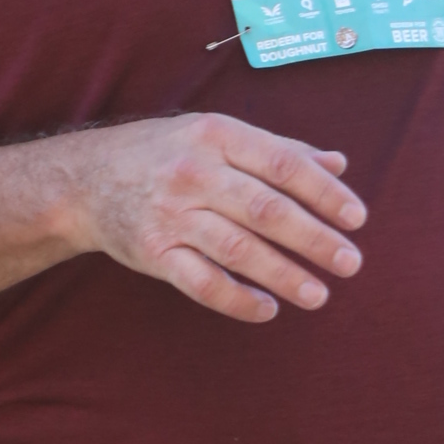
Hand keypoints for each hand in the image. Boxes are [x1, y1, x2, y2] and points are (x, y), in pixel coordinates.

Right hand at [66, 112, 365, 325]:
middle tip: (349, 263)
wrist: (86, 180)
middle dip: (313, 239)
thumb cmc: (166, 154)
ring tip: (318, 295)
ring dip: (283, 275)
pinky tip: (267, 308)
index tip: (356, 219)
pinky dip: (237, 299)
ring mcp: (172, 215)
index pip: (284, 164)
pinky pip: (201, 282)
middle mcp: (195, 173)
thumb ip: (278, 150)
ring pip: (238, 250)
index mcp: (219, 136)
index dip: (324, 193)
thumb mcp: (218, 135)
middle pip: (266, 210)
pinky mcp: (152, 252)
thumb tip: (338, 164)